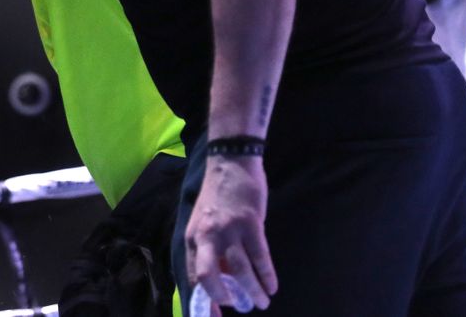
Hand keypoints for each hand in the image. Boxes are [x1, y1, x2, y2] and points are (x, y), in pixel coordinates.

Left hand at [185, 155, 277, 311]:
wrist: (230, 163)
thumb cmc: (218, 196)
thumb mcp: (204, 223)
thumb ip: (209, 248)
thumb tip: (223, 278)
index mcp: (193, 238)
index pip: (194, 274)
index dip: (205, 297)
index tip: (215, 314)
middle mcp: (207, 236)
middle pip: (209, 275)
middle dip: (224, 297)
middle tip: (240, 306)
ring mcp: (229, 230)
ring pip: (240, 270)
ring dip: (253, 290)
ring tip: (262, 302)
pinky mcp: (250, 223)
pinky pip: (260, 257)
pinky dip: (267, 275)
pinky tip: (272, 286)